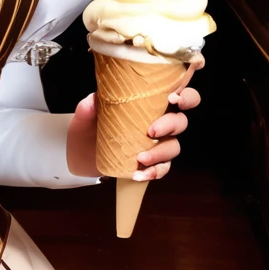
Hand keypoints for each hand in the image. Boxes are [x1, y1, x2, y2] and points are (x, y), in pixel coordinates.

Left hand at [65, 55, 203, 180]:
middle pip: (181, 121)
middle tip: (152, 131)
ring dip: (160, 153)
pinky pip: (163, 168)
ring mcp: (159, 144)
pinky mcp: (152, 162)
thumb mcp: (86, 116)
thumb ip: (88, 107)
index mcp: (151, 103)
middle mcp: (160, 122)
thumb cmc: (91, 127)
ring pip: (174, 147)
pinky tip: (139, 174)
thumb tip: (92, 100)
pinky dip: (154, 172)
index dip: (185, 96)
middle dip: (171, 125)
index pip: (180, 95)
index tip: (173, 98)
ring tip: (140, 157)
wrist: (82, 153)